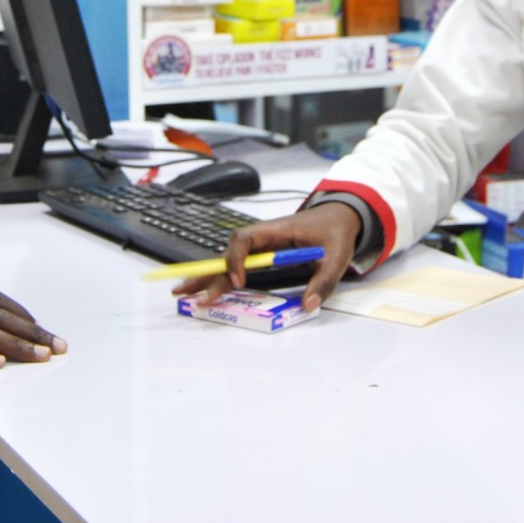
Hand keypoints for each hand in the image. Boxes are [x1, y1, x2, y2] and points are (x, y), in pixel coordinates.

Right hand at [172, 202, 360, 312]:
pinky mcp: (264, 258)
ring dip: (208, 278)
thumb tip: (307, 305)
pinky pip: (238, 268)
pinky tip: (207, 292)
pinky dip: (222, 280)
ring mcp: (261, 249)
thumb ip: (323, 281)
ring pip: (229, 262)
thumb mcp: (337, 256)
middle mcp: (263, 239)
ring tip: (184, 294)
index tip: (239, 281)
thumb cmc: (335, 232)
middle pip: (228, 254)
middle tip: (186, 291)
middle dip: (207, 273)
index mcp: (277, 231)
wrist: (339, 217)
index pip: (245, 239)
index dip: (237, 259)